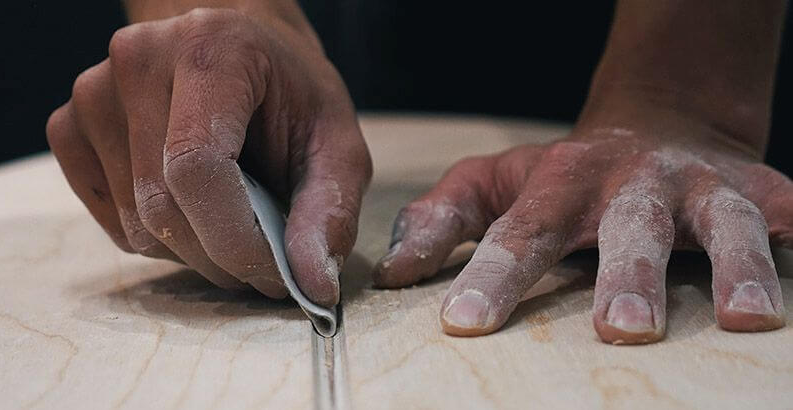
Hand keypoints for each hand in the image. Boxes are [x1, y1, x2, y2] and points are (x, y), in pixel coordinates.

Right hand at [46, 8, 370, 305]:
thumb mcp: (336, 142)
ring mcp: (93, 94)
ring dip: (195, 252)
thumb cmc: (289, 95)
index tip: (277, 272)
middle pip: (163, 206)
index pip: (196, 168)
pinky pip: (114, 224)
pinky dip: (160, 240)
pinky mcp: (69, 127)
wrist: (238, 51)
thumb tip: (314, 284)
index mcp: (210, 49)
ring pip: (137, 226)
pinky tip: (192, 206)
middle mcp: (138, 61)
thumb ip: (330, 209)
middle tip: (265, 262)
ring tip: (233, 221)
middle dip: (222, 257)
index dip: (237, 240)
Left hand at [374, 111, 790, 343]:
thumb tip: (394, 274)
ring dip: (734, 266)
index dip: (492, 276)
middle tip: (622, 329)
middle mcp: (630, 182)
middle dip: (628, 275)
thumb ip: (443, 222)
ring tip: (745, 318)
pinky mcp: (762, 193)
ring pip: (723, 223)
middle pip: (628, 227)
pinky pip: (788, 217)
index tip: (463, 322)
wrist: (654, 130)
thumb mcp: (495, 186)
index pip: (518, 233)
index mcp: (559, 184)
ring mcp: (700, 187)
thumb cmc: (562, 179)